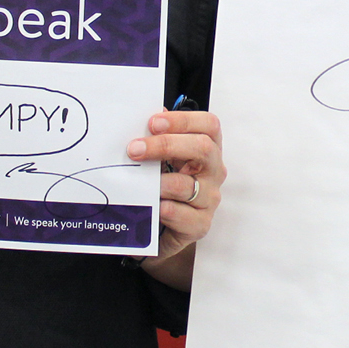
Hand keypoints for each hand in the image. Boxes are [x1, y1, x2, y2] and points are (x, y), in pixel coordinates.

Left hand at [127, 109, 223, 289]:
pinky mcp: (200, 224)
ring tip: (139, 182)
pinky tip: (154, 206)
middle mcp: (213, 171)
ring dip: (160, 182)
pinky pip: (184, 216)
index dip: (183, 121)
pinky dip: (166, 210)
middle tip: (135, 149)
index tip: (153, 123)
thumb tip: (138, 119)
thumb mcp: (163, 160)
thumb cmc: (165, 188)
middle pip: (202, 148)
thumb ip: (157, 139)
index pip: (209, 125)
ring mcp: (209, 198)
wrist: (163, 228)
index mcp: (207, 149)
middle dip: (166, 145)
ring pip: (188, 185)